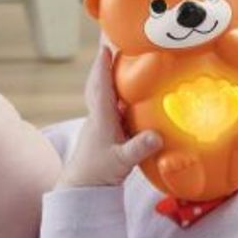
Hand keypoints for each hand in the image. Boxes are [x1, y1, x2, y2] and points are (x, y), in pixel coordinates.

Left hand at [58, 48, 160, 188]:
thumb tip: (157, 136)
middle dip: (106, 66)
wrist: (80, 191)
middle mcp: (98, 117)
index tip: (106, 48)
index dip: (103, 67)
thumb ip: (138, 148)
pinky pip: (111, 107)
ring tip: (124, 65)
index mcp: (101, 119)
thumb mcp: (121, 162)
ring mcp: (100, 125)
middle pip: (100, 84)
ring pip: (105, 95)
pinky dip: (118, 96)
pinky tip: (130, 97)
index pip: (101, 87)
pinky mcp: (105, 133)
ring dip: (111, 79)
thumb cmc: (97, 175)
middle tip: (114, 46)